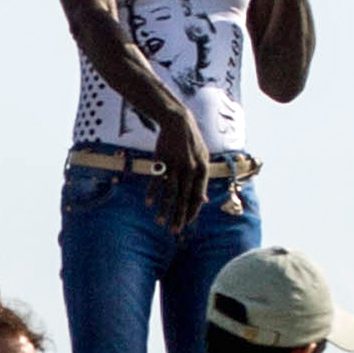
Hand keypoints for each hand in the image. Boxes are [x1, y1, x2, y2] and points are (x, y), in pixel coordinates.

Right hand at [155, 112, 213, 226]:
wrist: (179, 122)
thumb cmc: (191, 143)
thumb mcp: (202, 160)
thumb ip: (201, 181)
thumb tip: (204, 201)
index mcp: (202, 171)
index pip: (197, 197)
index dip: (192, 211)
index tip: (186, 223)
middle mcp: (190, 170)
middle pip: (184, 198)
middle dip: (179, 216)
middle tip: (175, 231)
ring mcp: (176, 165)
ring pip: (170, 193)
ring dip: (164, 209)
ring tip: (160, 222)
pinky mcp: (162, 160)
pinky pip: (157, 180)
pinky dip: (153, 192)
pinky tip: (149, 203)